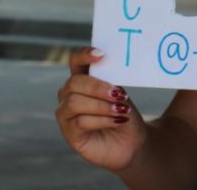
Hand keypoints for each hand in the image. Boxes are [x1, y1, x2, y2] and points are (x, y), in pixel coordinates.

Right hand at [56, 47, 147, 172]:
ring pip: (75, 103)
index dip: (84, 54)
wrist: (130, 141)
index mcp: (82, 78)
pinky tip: (117, 121)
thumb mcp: (120, 94)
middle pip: (74, 82)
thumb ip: (110, 82)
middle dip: (98, 87)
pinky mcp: (69, 133)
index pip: (76, 60)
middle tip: (119, 94)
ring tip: (121, 110)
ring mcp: (66, 114)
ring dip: (101, 106)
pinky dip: (102, 120)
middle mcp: (69, 94)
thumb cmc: (124, 113)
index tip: (102, 55)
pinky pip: (80, 121)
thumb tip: (110, 71)